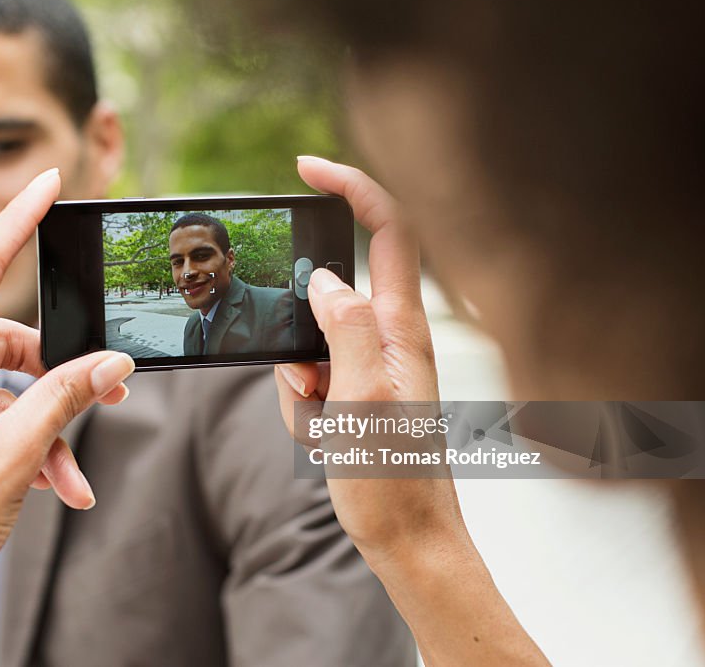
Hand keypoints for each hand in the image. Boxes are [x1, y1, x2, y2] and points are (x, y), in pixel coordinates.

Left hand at [0, 168, 134, 665]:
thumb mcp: (15, 454)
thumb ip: (67, 396)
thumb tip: (113, 364)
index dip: (18, 221)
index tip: (48, 183)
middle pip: (5, 343)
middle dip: (61, 375)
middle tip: (113, 395)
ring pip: (1, 388)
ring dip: (45, 428)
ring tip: (74, 476)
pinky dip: (21, 444)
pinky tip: (56, 485)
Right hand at [276, 157, 547, 665]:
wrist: (406, 538)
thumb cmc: (394, 477)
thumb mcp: (361, 399)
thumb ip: (346, 328)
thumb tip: (327, 279)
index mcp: (403, 327)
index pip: (388, 228)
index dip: (351, 185)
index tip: (305, 167)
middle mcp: (392, 336)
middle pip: (330, 290)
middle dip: (298, 329)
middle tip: (307, 383)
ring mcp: (373, 363)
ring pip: (310, 338)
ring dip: (298, 376)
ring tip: (323, 423)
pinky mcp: (356, 387)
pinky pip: (309, 373)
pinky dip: (302, 400)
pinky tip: (323, 433)